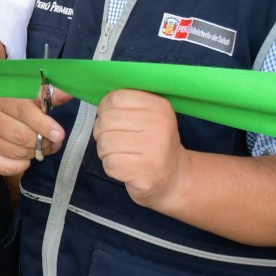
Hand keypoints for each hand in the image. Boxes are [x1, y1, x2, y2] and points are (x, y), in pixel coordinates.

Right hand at [0, 94, 70, 175]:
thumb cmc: (13, 101)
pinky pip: (6, 167)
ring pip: (16, 152)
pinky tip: (24, 157)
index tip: (59, 135)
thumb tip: (66, 94)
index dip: (43, 125)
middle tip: (52, 142)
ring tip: (39, 147)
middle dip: (42, 143)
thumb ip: (49, 94)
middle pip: (21, 136)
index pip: (24, 112)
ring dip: (33, 153)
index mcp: (0, 95)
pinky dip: (21, 165)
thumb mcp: (30, 93)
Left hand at [92, 89, 187, 209]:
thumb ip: (126, 106)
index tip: (112, 122)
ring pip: (105, 142)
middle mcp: (159, 124)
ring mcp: (154, 149)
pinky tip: (124, 168)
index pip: (115, 98)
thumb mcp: (148, 116)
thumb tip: (100, 106)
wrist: (174, 177)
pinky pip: (109, 164)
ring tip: (120, 155)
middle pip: (106, 120)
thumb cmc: (152, 143)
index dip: (105, 110)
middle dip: (102, 133)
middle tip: (115, 142)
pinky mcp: (145, 172)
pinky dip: (110, 167)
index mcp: (159, 106)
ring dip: (105, 152)